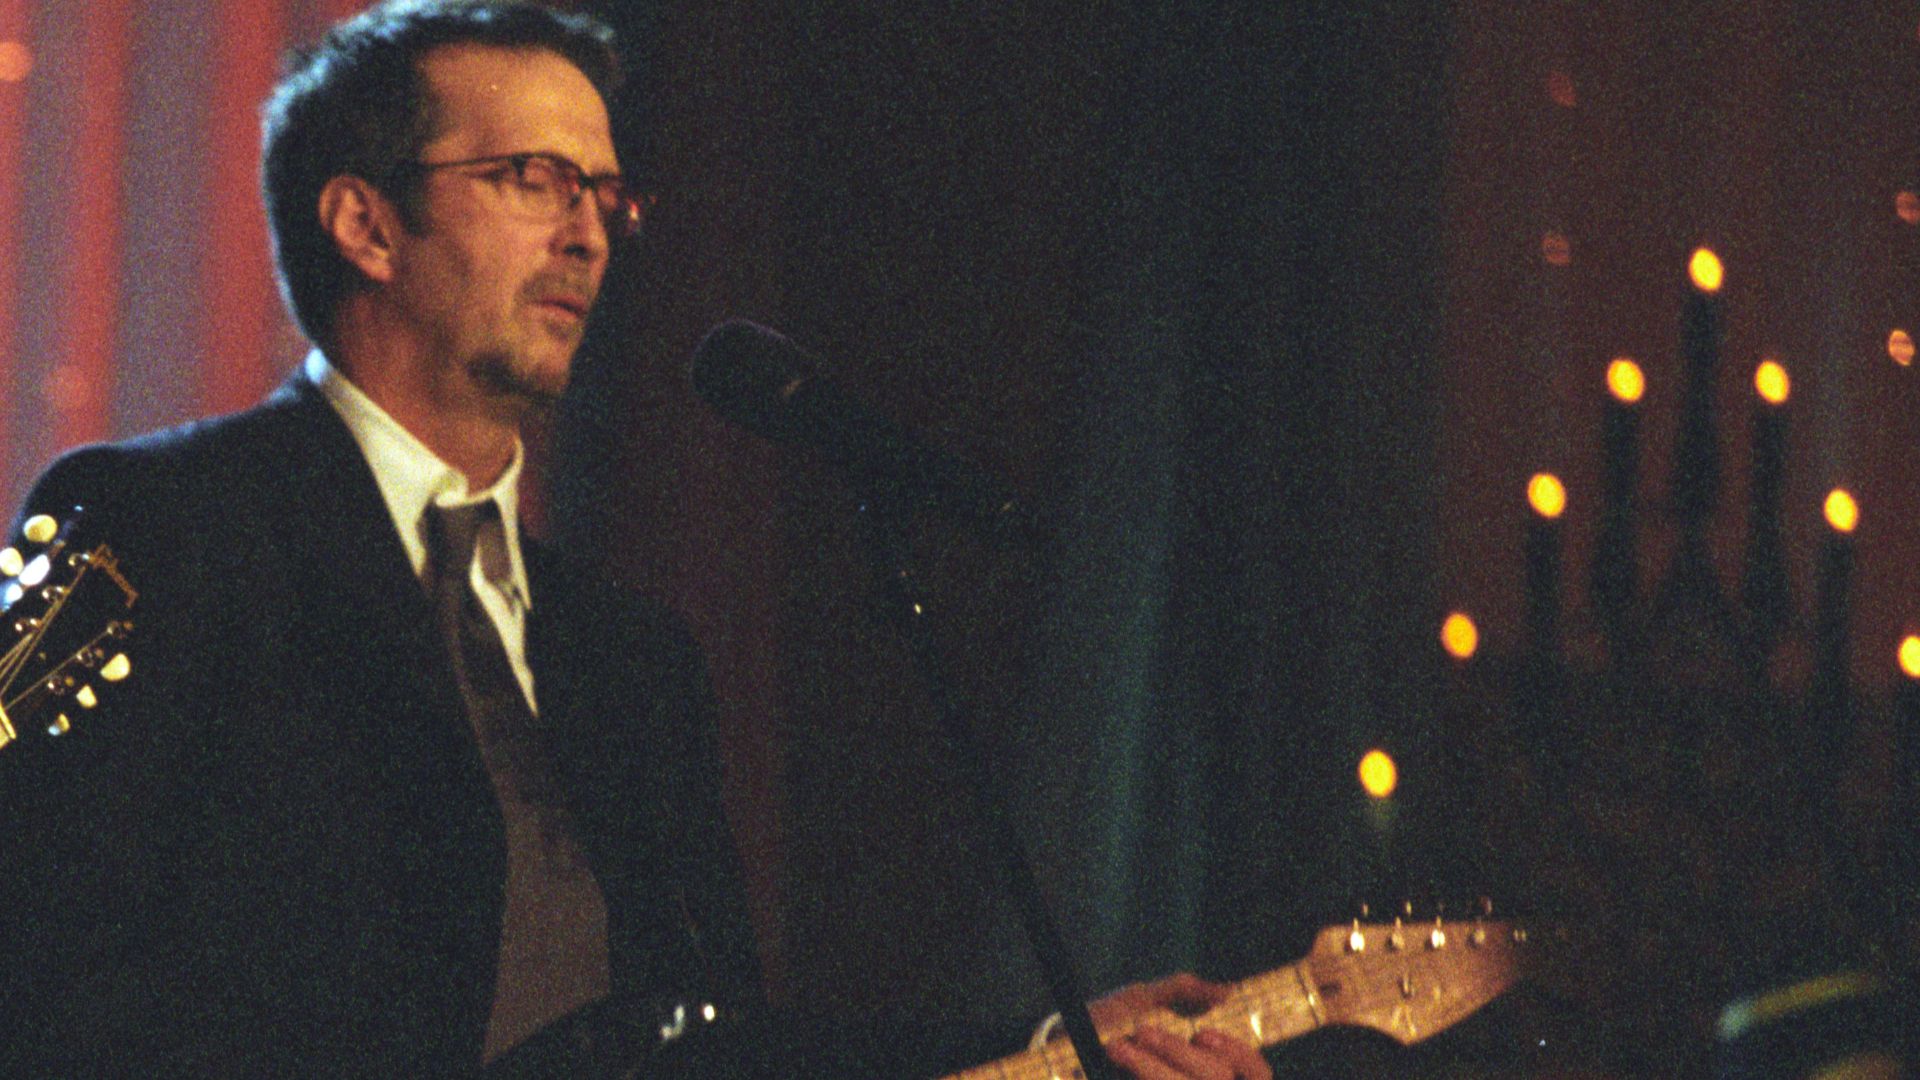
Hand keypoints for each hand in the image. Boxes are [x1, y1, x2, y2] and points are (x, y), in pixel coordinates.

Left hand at [1086, 973, 1271, 1079]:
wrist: (1064, 1047)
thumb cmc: (1111, 1021)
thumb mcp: (1144, 999)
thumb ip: (1183, 991)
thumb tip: (1227, 991)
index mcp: (1208, 1061)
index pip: (1256, 1072)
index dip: (1241, 1055)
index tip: (1203, 1033)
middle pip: (1215, 1079)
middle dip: (1178, 1055)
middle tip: (1141, 1032)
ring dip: (1150, 1069)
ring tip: (1115, 1046)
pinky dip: (1138, 1075)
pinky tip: (1112, 1062)